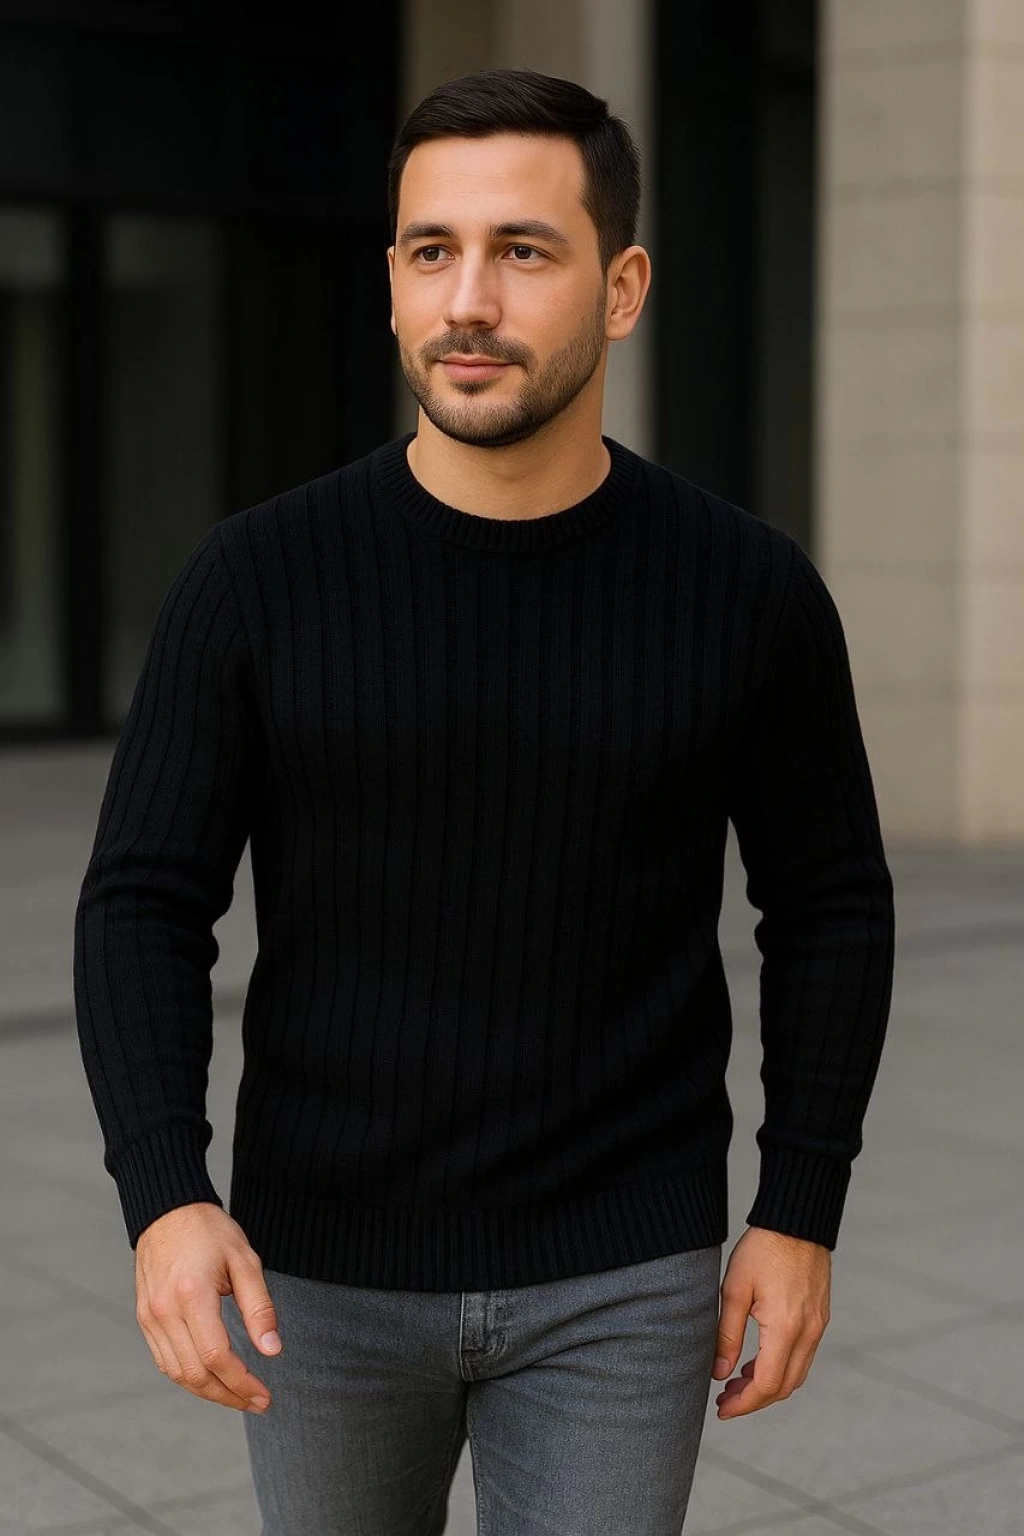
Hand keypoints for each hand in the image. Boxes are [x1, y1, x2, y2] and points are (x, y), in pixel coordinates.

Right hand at [134, 1201, 281, 1414]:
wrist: (168, 1210)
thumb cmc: (210, 1231)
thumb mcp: (245, 1260)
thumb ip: (259, 1308)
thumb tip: (271, 1350)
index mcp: (193, 1294)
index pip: (216, 1356)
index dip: (241, 1383)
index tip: (264, 1395)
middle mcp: (165, 1310)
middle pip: (195, 1374)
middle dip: (228, 1396)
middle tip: (257, 1403)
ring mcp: (151, 1317)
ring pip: (177, 1373)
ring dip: (208, 1392)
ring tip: (238, 1396)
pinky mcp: (145, 1318)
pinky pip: (164, 1360)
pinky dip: (188, 1377)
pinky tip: (211, 1378)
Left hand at [711, 1225, 830, 1419]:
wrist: (797, 1219)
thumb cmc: (762, 1248)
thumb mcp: (734, 1289)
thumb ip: (727, 1334)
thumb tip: (718, 1373)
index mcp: (786, 1328)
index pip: (767, 1385)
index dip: (744, 1404)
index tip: (722, 1409)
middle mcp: (808, 1332)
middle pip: (785, 1386)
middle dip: (754, 1399)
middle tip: (724, 1399)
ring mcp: (818, 1325)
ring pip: (796, 1373)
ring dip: (768, 1385)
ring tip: (736, 1382)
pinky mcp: (820, 1316)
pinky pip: (803, 1355)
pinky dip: (781, 1366)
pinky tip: (758, 1360)